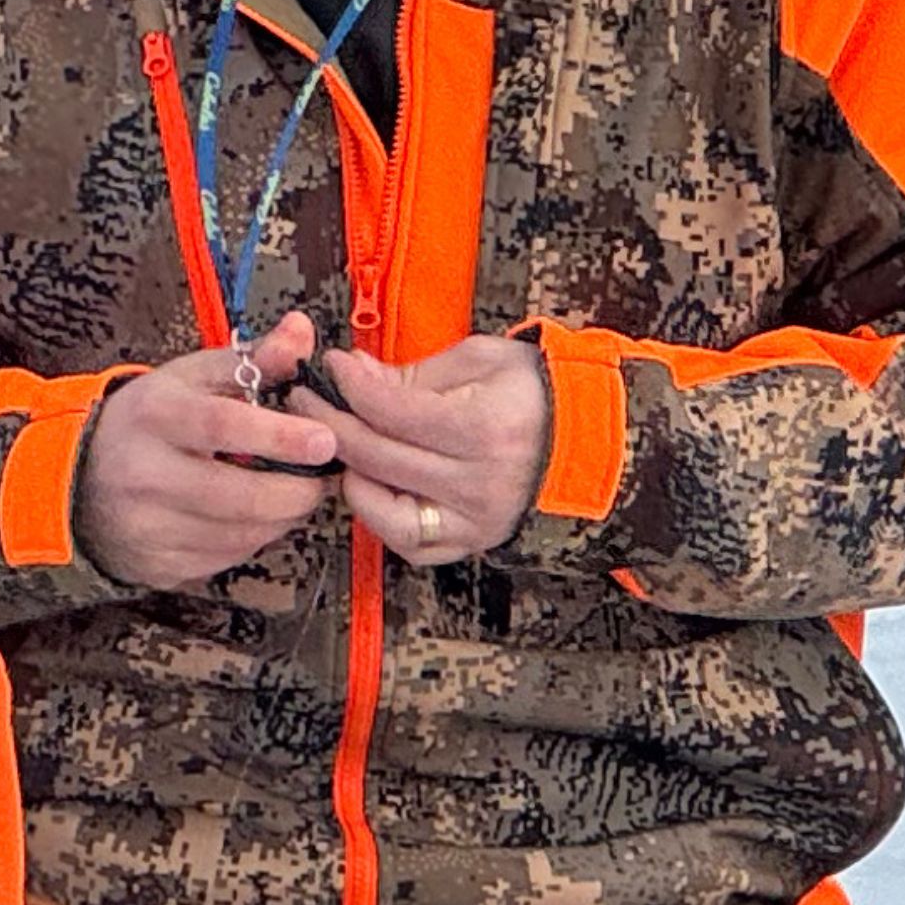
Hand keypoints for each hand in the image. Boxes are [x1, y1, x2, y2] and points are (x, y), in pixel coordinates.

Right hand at [75, 310, 342, 590]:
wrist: (77, 481)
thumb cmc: (147, 424)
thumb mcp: (189, 379)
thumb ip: (251, 359)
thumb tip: (301, 331)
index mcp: (154, 417)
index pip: (223, 427)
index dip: (280, 436)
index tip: (325, 440)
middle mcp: (145, 476)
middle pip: (241, 496)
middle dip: (298, 490)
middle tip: (323, 475)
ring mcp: (148, 528)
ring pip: (242, 534)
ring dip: (282, 516)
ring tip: (292, 491)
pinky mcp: (157, 566)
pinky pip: (227, 558)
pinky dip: (254, 538)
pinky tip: (255, 516)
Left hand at [307, 335, 550, 565]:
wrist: (597, 444)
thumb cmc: (543, 394)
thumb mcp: (487, 361)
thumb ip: (418, 374)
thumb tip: (358, 374)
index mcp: (482, 428)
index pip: (390, 410)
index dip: (350, 385)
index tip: (333, 365)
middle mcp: (475, 481)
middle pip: (376, 456)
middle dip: (330, 422)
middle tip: (307, 399)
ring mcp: (472, 519)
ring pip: (381, 505)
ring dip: (348, 472)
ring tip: (338, 443)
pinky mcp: (470, 542)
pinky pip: (407, 542)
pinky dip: (377, 516)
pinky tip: (369, 485)